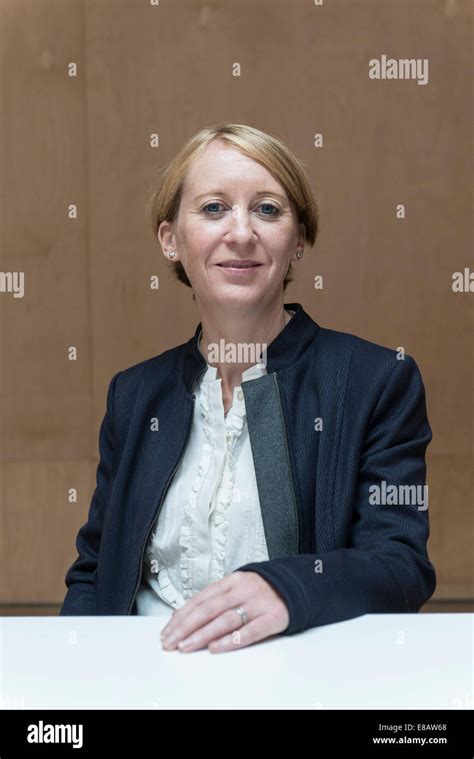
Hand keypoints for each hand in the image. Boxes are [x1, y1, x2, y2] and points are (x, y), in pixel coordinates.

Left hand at [160, 571, 289, 652]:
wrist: (297, 585)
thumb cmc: (261, 590)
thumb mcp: (237, 587)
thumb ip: (214, 599)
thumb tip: (181, 615)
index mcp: (232, 581)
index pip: (201, 598)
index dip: (182, 615)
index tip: (167, 631)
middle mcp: (243, 590)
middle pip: (209, 609)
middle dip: (186, 627)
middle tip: (171, 642)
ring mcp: (259, 603)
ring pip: (226, 620)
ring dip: (202, 635)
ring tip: (186, 646)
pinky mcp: (274, 617)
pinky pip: (251, 631)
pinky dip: (232, 640)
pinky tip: (216, 647)